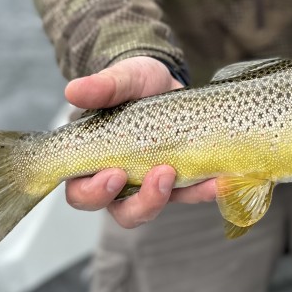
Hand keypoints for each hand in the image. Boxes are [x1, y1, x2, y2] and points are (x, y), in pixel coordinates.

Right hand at [63, 55, 216, 227]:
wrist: (168, 80)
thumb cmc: (135, 83)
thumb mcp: (122, 79)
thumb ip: (102, 86)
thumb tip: (72, 90)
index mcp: (94, 162)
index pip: (82, 192)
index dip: (94, 192)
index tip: (115, 174)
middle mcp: (120, 181)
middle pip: (122, 212)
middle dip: (141, 202)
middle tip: (160, 175)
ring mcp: (151, 184)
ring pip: (154, 209)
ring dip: (169, 199)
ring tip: (183, 174)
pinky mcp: (180, 181)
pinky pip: (191, 194)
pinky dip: (204, 191)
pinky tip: (219, 180)